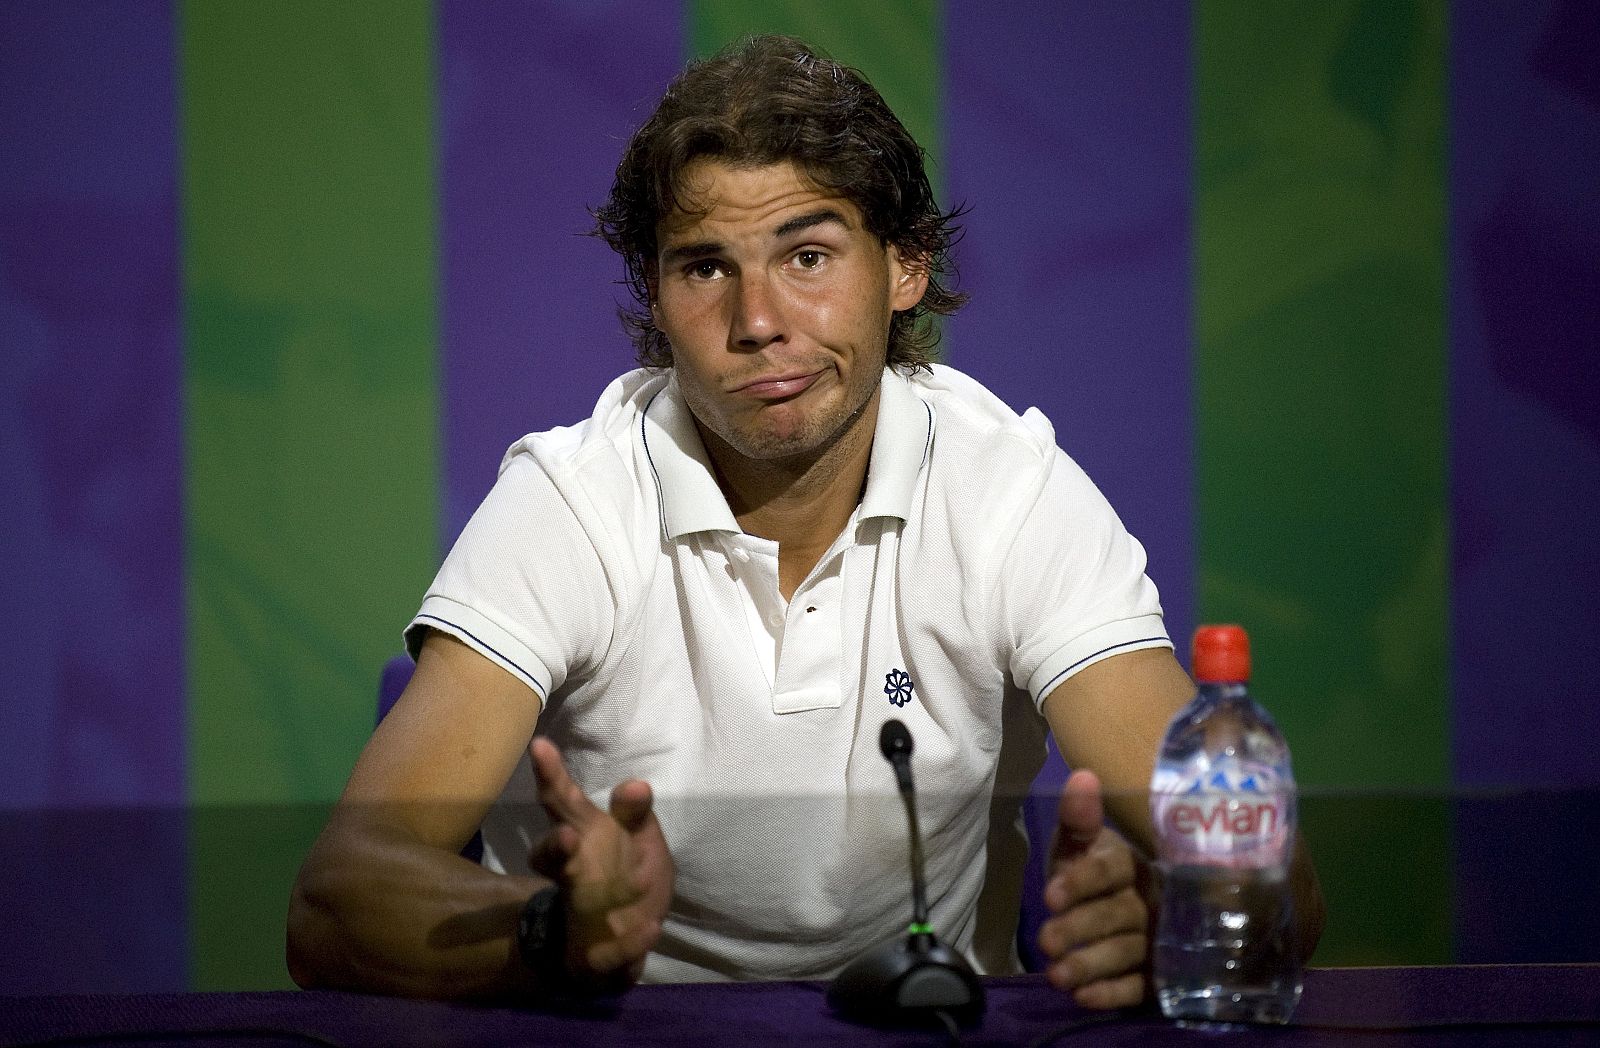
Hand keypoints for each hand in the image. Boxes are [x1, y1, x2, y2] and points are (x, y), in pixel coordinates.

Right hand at [528, 738, 674, 989]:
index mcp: (584, 838)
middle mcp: (571, 874)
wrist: (624, 943)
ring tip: (616, 883)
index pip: (562, 803)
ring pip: (570, 907)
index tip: (541, 745)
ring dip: (590, 905)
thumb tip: (635, 783)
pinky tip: (650, 931)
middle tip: (567, 837)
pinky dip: (627, 944)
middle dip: (555, 848)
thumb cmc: (627, 878)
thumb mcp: (641, 841)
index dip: (551, 775)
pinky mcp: (593, 957)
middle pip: (550, 857)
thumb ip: (635, 814)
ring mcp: (578, 915)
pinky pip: (607, 953)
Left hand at [1037, 769, 1151, 1008]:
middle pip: (1117, 915)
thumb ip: (1078, 817)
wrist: (1113, 906)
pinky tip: (1084, 998)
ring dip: (1091, 965)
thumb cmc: (1089, 870)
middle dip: (1079, 928)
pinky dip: (1111, 994)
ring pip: (1126, 953)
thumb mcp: (1078, 844)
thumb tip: (1082, 775)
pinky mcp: (1154, 976)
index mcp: (1130, 864)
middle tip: (1045, 942)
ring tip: (1057, 976)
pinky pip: (1137, 987)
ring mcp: (1154, 941)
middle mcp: (1148, 902)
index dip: (1081, 881)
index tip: (1049, 894)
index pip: (1110, 870)